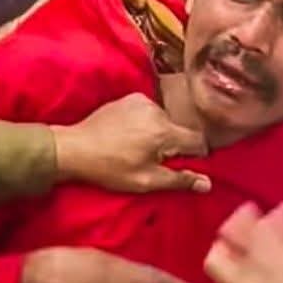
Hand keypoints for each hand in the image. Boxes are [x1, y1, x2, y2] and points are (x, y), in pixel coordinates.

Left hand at [53, 93, 211, 194]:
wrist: (75, 148)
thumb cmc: (111, 169)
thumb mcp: (146, 180)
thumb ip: (179, 180)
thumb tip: (207, 184)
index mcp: (164, 131)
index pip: (197, 140)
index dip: (196, 155)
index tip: (184, 165)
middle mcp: (156, 110)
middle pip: (179, 130)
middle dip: (173, 145)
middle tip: (153, 160)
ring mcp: (141, 101)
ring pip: (164, 120)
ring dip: (158, 133)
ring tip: (138, 148)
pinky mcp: (128, 98)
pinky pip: (148, 111)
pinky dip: (145, 123)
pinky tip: (129, 135)